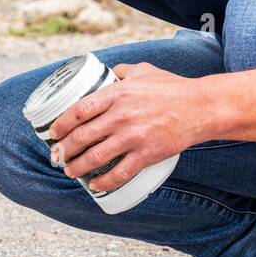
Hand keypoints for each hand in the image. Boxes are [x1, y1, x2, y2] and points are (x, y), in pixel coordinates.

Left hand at [48, 63, 209, 192]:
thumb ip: (122, 71)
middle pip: (81, 137)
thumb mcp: (143, 71)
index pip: (78, 110)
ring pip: (94, 158)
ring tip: (71, 171)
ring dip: (77, 168)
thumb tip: (106, 73)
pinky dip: (103, 182)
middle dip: (64, 150)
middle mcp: (121, 116)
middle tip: (58, 156)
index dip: (61, 125)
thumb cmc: (173, 89)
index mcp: (117, 94)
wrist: (201, 107)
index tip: (53, 133)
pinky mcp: (146, 155)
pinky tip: (95, 185)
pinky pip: (118, 174)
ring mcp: (133, 137)